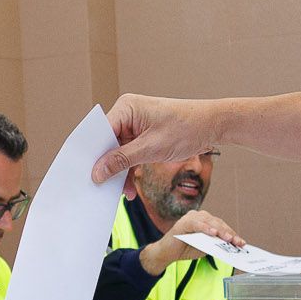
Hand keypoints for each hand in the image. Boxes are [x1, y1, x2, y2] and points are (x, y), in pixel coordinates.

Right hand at [93, 94, 228, 183]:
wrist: (212, 125)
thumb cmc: (186, 129)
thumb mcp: (151, 149)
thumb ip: (122, 160)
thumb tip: (97, 171)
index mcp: (126, 107)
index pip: (100, 132)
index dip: (94, 154)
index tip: (88, 175)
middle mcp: (128, 113)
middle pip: (108, 143)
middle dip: (109, 166)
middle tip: (103, 188)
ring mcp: (135, 123)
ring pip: (119, 151)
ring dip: (121, 172)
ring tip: (125, 192)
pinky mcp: (143, 133)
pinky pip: (130, 152)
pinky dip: (130, 169)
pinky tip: (131, 188)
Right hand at [145, 209, 244, 275]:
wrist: (166, 253)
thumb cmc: (185, 248)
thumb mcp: (205, 247)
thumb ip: (215, 244)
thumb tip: (230, 246)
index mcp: (206, 221)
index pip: (222, 226)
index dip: (232, 234)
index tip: (241, 243)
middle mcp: (199, 216)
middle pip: (218, 223)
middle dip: (229, 233)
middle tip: (237, 242)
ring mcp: (191, 218)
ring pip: (210, 222)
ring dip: (220, 230)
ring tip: (229, 238)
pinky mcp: (183, 223)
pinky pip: (196, 224)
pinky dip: (205, 228)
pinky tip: (213, 233)